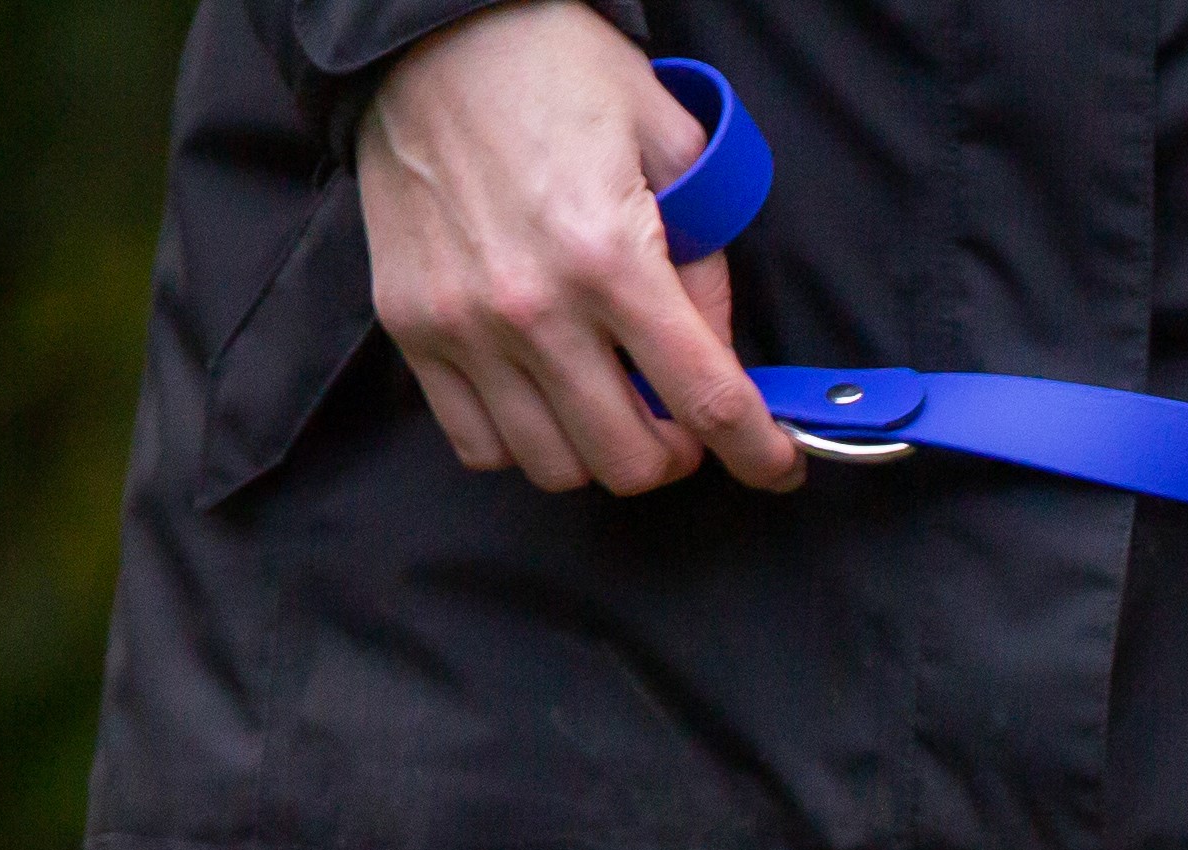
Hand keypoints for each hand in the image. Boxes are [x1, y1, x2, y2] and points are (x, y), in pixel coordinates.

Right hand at [358, 0, 800, 496]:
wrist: (425, 30)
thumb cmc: (555, 74)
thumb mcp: (668, 142)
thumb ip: (706, 262)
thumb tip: (719, 355)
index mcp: (610, 258)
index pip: (708, 403)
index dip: (759, 455)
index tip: (777, 467)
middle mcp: (533, 306)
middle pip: (630, 462)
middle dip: (675, 455)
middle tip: (679, 418)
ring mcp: (464, 324)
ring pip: (557, 467)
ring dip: (599, 451)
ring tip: (609, 402)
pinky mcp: (410, 325)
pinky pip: (479, 444)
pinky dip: (524, 442)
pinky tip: (545, 397)